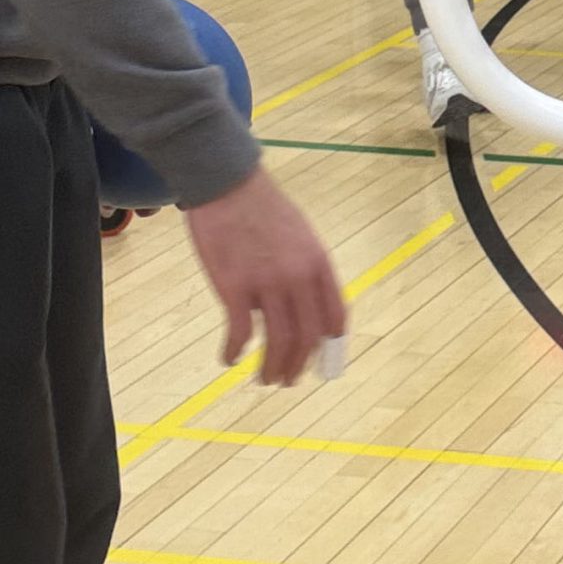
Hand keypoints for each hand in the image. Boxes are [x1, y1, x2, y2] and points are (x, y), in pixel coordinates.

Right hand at [183, 166, 346, 384]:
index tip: (320, 361)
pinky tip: (229, 359)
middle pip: (307, 336)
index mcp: (318, 263)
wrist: (227, 184)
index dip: (330, 345)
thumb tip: (301, 305)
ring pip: (278, 341)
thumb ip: (305, 269)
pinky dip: (234, 351)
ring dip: (272, 368)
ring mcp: (267, 282)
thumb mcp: (300, 234)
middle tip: (287, 380)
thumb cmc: (262, 208)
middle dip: (298, 365)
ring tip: (265, 379)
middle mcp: (298, 276)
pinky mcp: (234, 286)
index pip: (335, 316)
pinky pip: (239, 332)